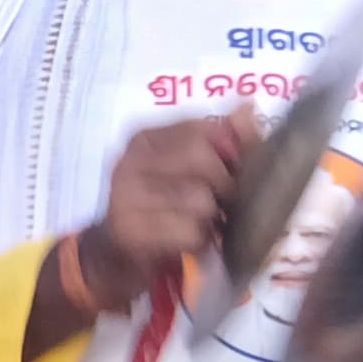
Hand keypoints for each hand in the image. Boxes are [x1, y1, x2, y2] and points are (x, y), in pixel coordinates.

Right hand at [77, 109, 255, 298]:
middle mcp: (128, 161)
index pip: (206, 129)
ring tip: (199, 224)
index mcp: (144, 137)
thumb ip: (227, 139)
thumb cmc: (165, 207)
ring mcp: (123, 196)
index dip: (231, 153)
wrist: (115, 256)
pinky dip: (197, 241)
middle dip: (223, 185)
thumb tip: (247, 105)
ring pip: (200, 199)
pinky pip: (189, 232)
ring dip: (210, 219)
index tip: (231, 173)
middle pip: (202, 158)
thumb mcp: (194, 168)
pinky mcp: (128, 232)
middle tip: (222, 203)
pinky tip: (186, 241)